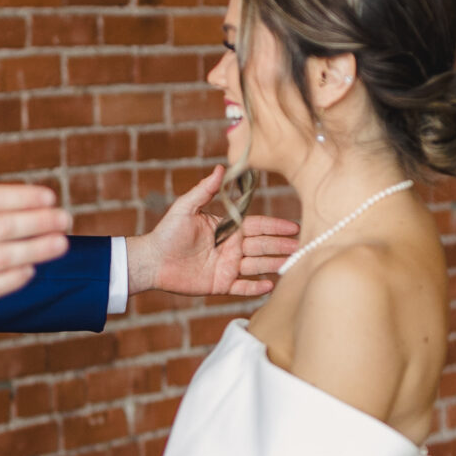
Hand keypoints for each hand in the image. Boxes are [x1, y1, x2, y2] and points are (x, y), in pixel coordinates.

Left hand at [125, 165, 297, 298]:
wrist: (152, 260)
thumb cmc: (167, 232)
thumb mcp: (186, 207)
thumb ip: (204, 190)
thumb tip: (221, 168)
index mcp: (228, 228)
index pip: (258, 226)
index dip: (276, 226)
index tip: (294, 226)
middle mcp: (232, 247)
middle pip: (263, 246)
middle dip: (283, 245)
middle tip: (303, 246)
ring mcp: (228, 266)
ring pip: (258, 266)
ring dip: (275, 264)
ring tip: (293, 264)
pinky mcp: (220, 284)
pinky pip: (242, 287)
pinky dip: (256, 287)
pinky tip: (270, 285)